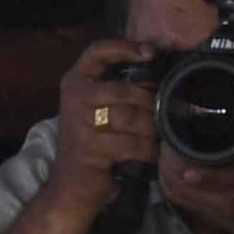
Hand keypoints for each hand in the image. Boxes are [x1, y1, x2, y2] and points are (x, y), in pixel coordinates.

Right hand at [47, 38, 160, 212]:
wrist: (70, 186)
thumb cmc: (90, 143)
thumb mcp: (95, 109)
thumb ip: (115, 88)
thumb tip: (155, 70)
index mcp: (75, 82)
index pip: (97, 52)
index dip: (125, 47)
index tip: (150, 53)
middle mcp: (74, 98)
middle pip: (124, 90)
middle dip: (150, 103)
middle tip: (163, 112)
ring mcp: (81, 125)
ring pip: (132, 118)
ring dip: (152, 128)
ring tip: (159, 133)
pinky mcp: (92, 150)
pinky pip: (133, 144)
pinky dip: (149, 149)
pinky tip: (153, 152)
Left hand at [160, 103, 233, 233]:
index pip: (223, 176)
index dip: (197, 166)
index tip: (178, 144)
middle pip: (187, 183)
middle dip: (171, 160)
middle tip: (166, 135)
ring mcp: (220, 210)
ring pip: (180, 193)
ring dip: (167, 171)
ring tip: (165, 148)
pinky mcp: (213, 217)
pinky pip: (182, 201)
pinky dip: (171, 184)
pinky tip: (170, 167)